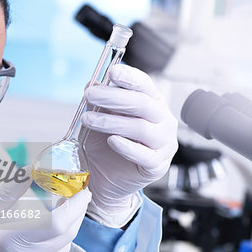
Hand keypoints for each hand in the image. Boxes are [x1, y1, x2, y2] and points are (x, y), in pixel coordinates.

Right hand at [0, 170, 91, 251]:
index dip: (76, 206)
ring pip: (63, 250)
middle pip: (66, 235)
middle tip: (73, 199)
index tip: (83, 192)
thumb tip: (35, 169)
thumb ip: (13, 190)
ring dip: (63, 232)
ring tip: (47, 222)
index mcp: (8, 240)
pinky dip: (53, 250)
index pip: (57, 223)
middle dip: (75, 214)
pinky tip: (38, 243)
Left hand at [81, 64, 177, 227]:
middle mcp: (163, 121)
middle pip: (143, 104)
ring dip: (112, 122)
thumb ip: (99, 103)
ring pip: (141, 128)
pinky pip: (144, 155)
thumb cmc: (105, 147)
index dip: (130, 78)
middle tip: (90, 95)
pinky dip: (127, 147)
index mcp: (153, 104)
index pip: (146, 86)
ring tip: (88, 120)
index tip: (112, 72)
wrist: (105, 179)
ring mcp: (164, 144)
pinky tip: (112, 141)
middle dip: (114, 98)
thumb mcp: (99, 119)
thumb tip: (92, 84)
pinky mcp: (157, 165)